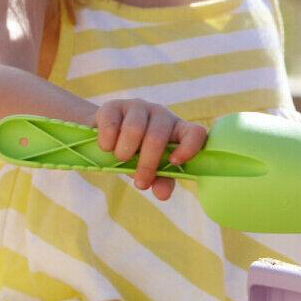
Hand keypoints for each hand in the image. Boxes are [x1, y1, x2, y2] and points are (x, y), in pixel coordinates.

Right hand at [94, 99, 208, 200]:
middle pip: (157, 137)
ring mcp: (138, 107)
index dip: (189, 147)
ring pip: (134, 129)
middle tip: (139, 182)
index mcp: (177, 130)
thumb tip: (162, 194)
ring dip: (125, 152)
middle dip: (147, 164)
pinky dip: (108, 142)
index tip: (174, 162)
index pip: (195, 132)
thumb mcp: (150, 169)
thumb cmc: (136, 154)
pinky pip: (111, 124)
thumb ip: (160, 180)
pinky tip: (107, 148)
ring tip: (121, 159)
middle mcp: (161, 115)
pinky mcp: (114, 106)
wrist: (104, 136)